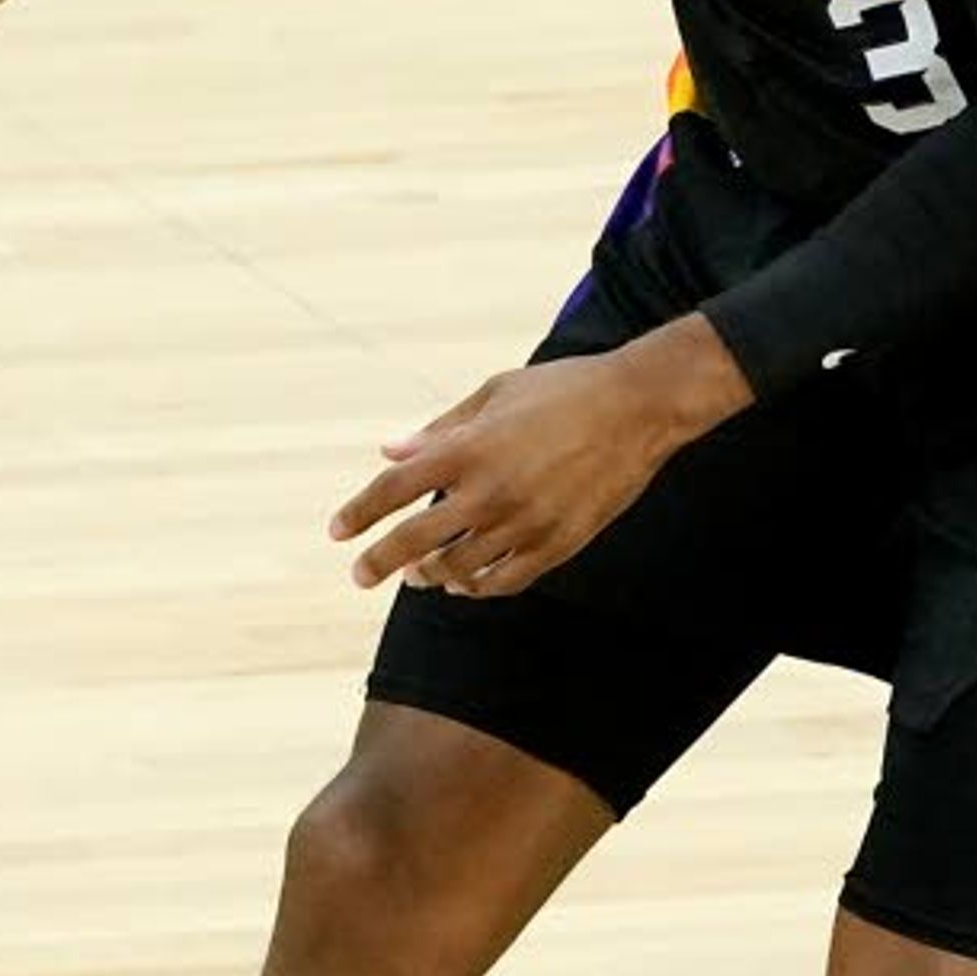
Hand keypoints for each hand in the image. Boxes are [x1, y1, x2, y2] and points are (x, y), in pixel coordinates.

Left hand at [326, 322, 749, 595]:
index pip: (394, 489)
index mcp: (469, 448)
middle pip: (415, 541)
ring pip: (459, 568)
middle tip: (360, 576)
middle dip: (379, 562)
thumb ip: (440, 429)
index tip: (337, 533)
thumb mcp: (495, 393)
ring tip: (420, 574)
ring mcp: (525, 522)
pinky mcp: (558, 543)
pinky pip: (505, 581)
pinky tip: (466, 582)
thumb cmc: (563, 389)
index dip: (359, 512)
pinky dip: (478, 587)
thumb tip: (388, 450)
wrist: (639, 407)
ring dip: (431, 575)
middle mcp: (490, 491)